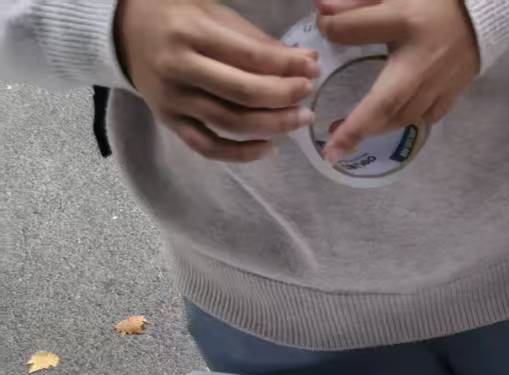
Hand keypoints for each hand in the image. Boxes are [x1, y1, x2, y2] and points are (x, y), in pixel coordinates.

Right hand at [114, 0, 317, 161]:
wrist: (122, 31)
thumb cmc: (176, 17)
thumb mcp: (213, 13)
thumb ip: (256, 40)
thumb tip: (305, 61)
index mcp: (189, 32)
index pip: (249, 56)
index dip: (286, 66)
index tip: (313, 68)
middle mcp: (178, 68)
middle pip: (243, 93)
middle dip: (284, 97)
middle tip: (309, 95)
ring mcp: (171, 99)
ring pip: (230, 122)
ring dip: (273, 125)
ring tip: (300, 118)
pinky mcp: (168, 121)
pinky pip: (208, 147)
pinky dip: (240, 153)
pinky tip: (269, 146)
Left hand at [316, 0, 479, 161]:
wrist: (483, 16)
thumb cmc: (435, 2)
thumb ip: (356, 1)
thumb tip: (320, 9)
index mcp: (405, 22)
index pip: (357, 29)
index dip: (334, 29)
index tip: (323, 26)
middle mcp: (421, 60)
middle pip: (386, 101)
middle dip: (357, 127)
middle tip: (332, 151)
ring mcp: (439, 83)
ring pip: (403, 116)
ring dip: (377, 128)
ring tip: (353, 136)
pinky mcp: (451, 94)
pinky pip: (425, 117)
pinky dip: (404, 122)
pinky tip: (390, 123)